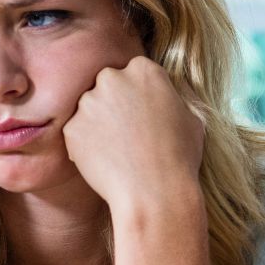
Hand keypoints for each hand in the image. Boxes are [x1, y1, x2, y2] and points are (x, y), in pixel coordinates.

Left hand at [62, 56, 204, 218]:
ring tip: (119, 151)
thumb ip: (174, 96)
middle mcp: (112, 78)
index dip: (139, 95)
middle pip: (107, 85)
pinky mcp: (72, 128)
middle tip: (128, 133)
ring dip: (99, 124)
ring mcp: (89, 102)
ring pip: (90, 108)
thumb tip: (167, 92)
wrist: (155, 194)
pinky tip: (106, 162)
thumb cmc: (180, 158)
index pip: (134, 73)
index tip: (143, 114)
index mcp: (144, 70)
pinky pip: (77, 132)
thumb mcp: (192, 117)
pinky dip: (86, 145)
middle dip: (115, 104)